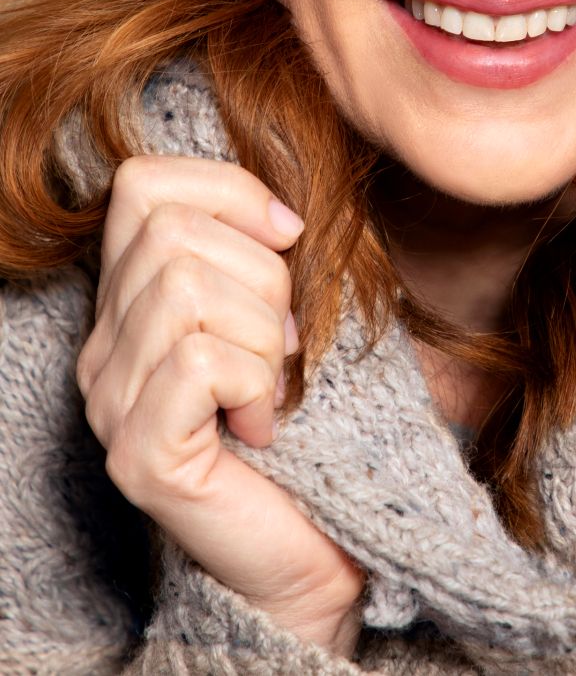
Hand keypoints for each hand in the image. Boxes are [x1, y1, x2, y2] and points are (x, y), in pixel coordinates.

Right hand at [76, 155, 363, 655]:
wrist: (319, 544)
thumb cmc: (314, 415)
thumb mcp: (293, 308)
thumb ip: (268, 249)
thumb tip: (283, 213)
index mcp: (134, 299)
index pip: (142, 185)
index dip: (227, 189)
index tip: (289, 236)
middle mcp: (103, 347)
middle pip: (172, 233)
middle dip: (262, 276)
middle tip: (288, 343)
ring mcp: (111, 402)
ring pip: (187, 290)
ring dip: (265, 334)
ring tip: (276, 385)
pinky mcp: (139, 453)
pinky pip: (199, 361)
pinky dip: (258, 382)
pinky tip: (264, 424)